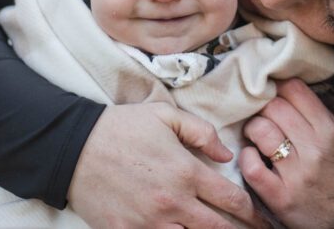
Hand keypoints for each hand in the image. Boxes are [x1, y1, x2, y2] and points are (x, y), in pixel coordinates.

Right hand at [68, 102, 265, 227]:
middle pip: (218, 228)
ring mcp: (150, 223)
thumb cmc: (121, 128)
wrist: (73, 148)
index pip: (232, 199)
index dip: (251, 211)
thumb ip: (202, 132)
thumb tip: (227, 154)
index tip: (259, 216)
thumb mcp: (165, 116)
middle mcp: (173, 203)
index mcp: (185, 172)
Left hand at [239, 79, 333, 228]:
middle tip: (265, 118)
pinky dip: (247, 157)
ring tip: (257, 136)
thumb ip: (315, 113)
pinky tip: (253, 158)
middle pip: (273, 106)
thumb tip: (284, 84)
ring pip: (260, 130)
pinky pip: (251, 166)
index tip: (275, 96)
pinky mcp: (280, 197)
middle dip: (263, 109)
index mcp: (329, 130)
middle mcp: (315, 149)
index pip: (294, 89)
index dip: (279, 89)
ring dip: (253, 130)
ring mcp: (297, 174)